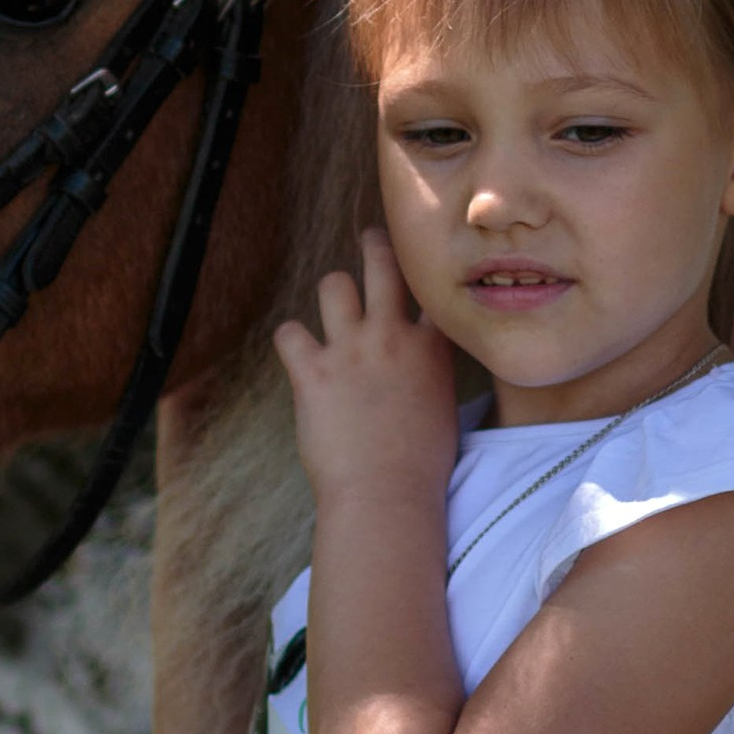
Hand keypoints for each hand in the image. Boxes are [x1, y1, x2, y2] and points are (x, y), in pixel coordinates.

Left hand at [275, 228, 457, 508]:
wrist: (386, 495)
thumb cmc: (421, 467)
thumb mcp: (444, 412)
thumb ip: (433, 377)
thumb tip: (422, 368)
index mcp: (432, 350)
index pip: (431, 292)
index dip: (426, 277)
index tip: (423, 268)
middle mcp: (391, 338)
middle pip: (383, 264)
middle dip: (375, 244)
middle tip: (370, 238)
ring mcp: (351, 351)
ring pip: (334, 285)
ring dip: (332, 293)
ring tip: (333, 306)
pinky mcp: (312, 373)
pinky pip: (289, 333)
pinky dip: (291, 341)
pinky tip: (299, 353)